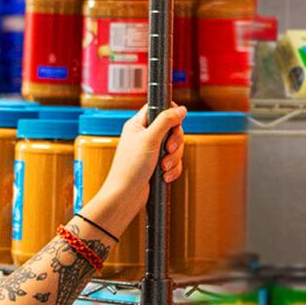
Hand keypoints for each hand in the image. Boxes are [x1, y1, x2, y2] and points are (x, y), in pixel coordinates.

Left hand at [87, 106, 186, 231]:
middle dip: (175, 142)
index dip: (170, 113)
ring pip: (175, 147)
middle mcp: (144, 136)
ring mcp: (151, 151)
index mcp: (138, 125)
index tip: (176, 123)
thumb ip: (166, 121)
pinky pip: (174, 162)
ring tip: (163, 167)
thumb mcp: (150, 139)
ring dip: (173, 158)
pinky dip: (172, 169)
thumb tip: (180, 109)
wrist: (125, 196)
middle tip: (168, 150)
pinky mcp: (156, 165)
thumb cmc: (130, 168)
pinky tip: (164, 176)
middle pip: (172, 128)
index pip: (158, 108)